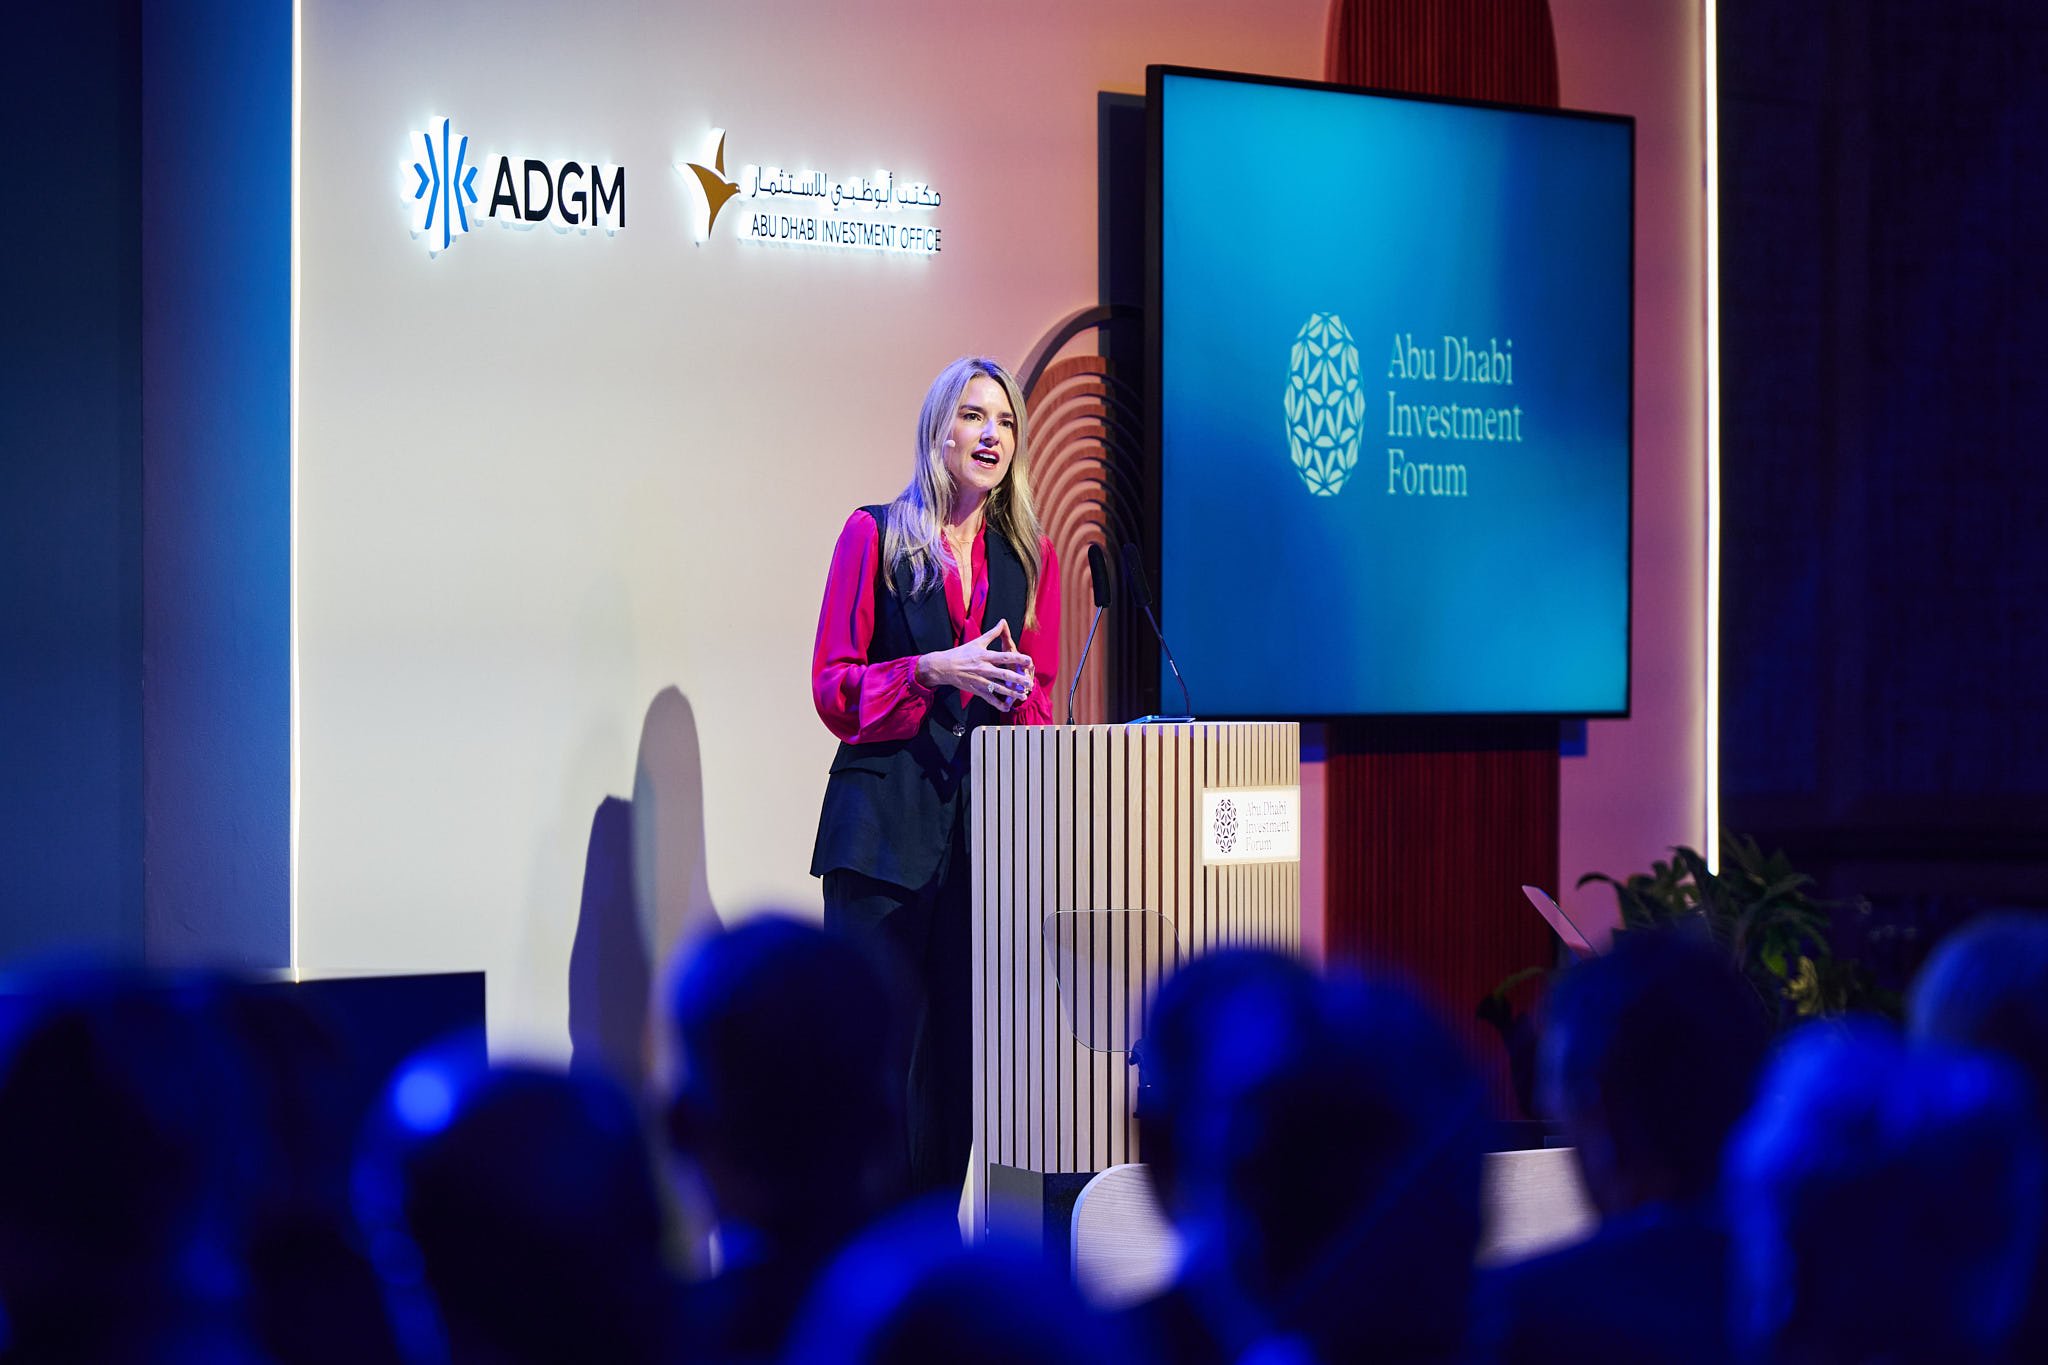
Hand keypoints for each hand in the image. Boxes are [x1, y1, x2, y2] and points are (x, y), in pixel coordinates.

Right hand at [917, 620, 1033, 711]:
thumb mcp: (977, 642)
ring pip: (998, 688)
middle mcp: (984, 668)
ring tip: (1023, 696)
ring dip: (1012, 693)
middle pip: (1003, 674)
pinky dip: (998, 703)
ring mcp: (980, 680)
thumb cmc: (961, 653)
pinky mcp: (976, 690)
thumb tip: (1002, 621)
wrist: (944, 667)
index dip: (1017, 658)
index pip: (1004, 657)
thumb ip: (993, 633)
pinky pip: (989, 698)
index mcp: (985, 656)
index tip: (1029, 661)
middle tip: (1029, 683)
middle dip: (1017, 680)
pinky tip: (1007, 707)